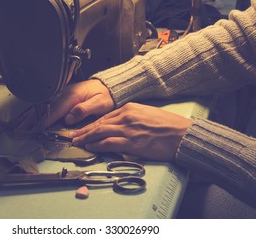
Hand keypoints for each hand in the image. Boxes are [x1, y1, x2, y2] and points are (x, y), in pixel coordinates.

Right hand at [15, 79, 114, 130]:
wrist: (107, 86)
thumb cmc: (105, 95)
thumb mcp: (100, 103)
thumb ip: (84, 110)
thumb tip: (70, 117)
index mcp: (73, 96)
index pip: (55, 110)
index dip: (45, 121)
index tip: (36, 129)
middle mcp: (64, 93)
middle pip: (45, 108)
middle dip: (32, 119)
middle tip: (22, 130)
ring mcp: (61, 93)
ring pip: (43, 106)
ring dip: (30, 115)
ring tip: (21, 125)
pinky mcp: (61, 95)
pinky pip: (46, 104)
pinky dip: (36, 111)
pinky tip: (29, 117)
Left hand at [70, 102, 191, 160]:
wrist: (181, 134)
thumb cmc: (168, 125)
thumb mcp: (147, 114)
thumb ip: (131, 118)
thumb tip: (119, 126)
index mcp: (130, 108)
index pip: (105, 116)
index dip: (92, 124)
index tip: (84, 128)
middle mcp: (126, 117)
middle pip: (99, 124)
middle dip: (84, 130)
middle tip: (73, 136)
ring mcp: (128, 129)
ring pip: (100, 132)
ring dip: (86, 138)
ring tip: (77, 142)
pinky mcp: (131, 142)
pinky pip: (108, 143)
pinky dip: (97, 145)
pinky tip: (90, 147)